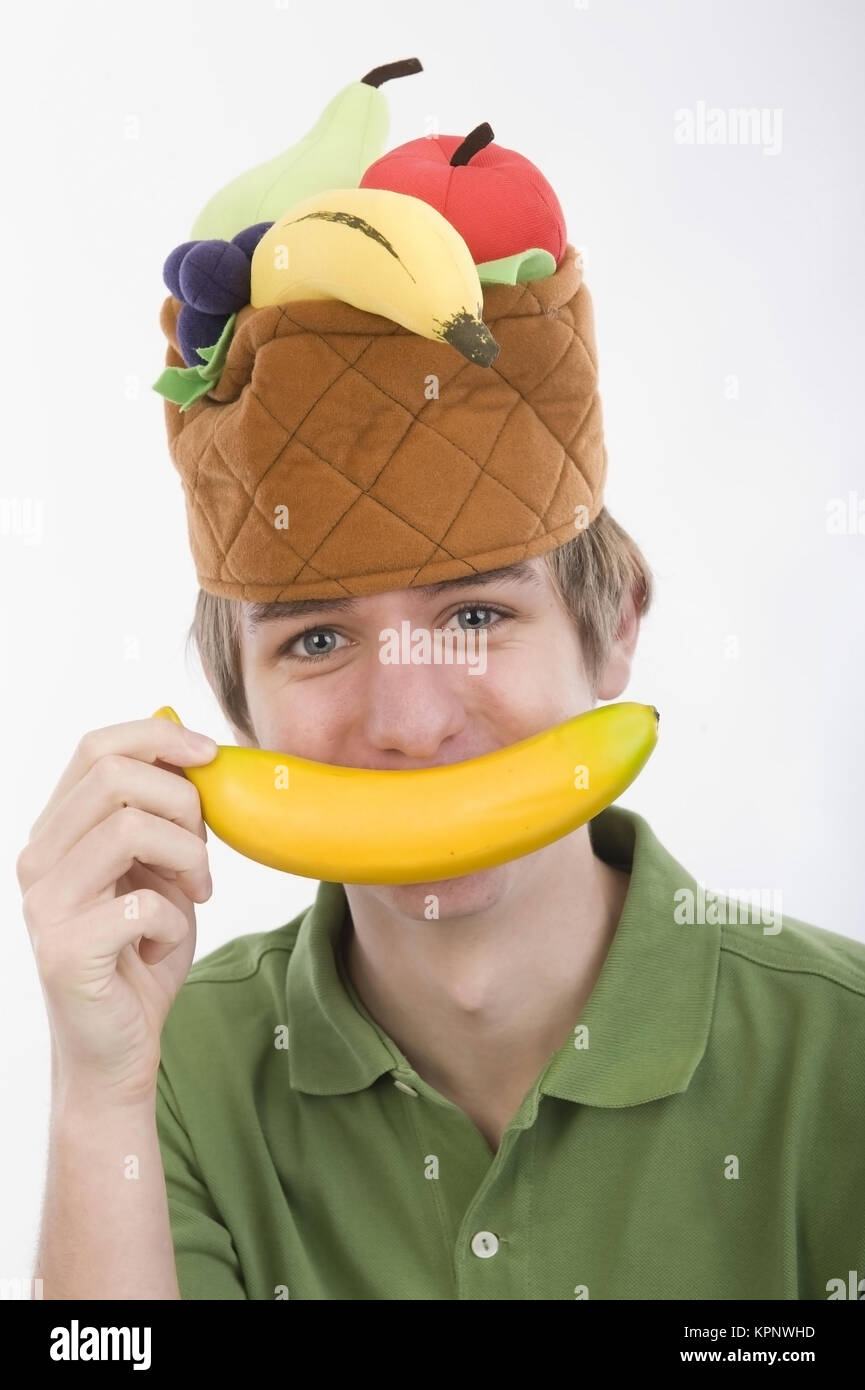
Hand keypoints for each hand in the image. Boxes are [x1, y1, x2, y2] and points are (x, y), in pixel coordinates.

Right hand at [17, 716, 218, 1105]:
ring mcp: (43, 905)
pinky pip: (141, 905)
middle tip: (203, 852)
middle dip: (183, 801)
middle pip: (114, 775)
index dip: (159, 736)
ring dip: (186, 857)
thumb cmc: (141, 951)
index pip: (96, 747)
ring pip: (129, 828)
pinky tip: (161, 944)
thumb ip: (160, 810)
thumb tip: (181, 731)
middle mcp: (37, 859)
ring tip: (194, 893)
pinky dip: (172, 922)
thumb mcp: (159, 867)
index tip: (211, 756)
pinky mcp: (63, 951)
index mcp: (56, 830)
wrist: (118, 1047)